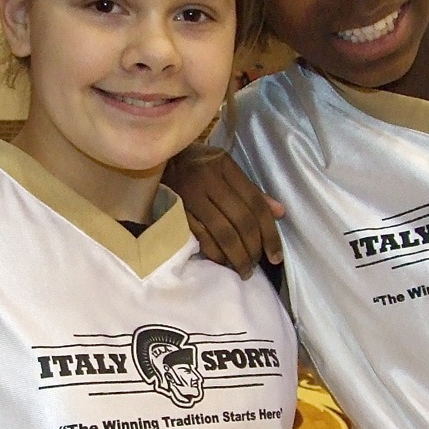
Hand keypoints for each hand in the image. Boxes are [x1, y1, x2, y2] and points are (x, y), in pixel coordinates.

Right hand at [162, 144, 283, 275]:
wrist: (148, 159)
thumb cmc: (192, 164)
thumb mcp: (222, 168)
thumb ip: (250, 190)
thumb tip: (280, 212)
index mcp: (225, 166)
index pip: (256, 203)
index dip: (270, 233)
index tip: (275, 256)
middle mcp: (209, 179)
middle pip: (241, 220)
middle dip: (253, 249)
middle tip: (257, 266)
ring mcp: (190, 195)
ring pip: (223, 232)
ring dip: (236, 256)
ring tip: (243, 270)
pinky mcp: (174, 210)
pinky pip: (200, 237)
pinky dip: (214, 253)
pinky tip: (222, 262)